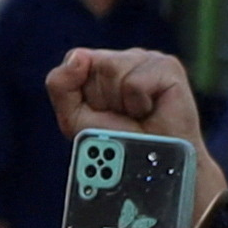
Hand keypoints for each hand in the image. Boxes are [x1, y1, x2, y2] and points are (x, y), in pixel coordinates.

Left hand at [45, 44, 221, 221]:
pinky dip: (138, 104)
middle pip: (95, 64)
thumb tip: (78, 56)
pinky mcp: (167, 67)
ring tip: (137, 115)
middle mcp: (125, 58)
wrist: (152, 171)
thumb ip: (60, 84)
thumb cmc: (118, 146)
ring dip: (121, 103)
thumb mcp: (74, 118)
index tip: (99, 110)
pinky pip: (135, 82)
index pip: (76, 58)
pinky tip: (150, 111)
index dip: (85, 90)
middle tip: (121, 116)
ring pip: (113, 69)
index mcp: (103, 65)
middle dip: (102, 98)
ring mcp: (147, 59)